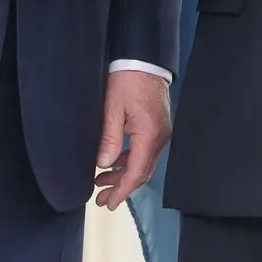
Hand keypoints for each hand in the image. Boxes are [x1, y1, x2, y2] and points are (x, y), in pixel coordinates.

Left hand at [94, 69, 171, 209]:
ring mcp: (161, 132)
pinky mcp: (157, 126)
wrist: (144, 58)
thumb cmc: (127, 79)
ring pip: (143, 163)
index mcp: (149, 134)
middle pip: (142, 172)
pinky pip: (144, 151)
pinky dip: (130, 161)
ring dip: (124, 175)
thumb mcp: (112, 107)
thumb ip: (109, 137)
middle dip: (121, 187)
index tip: (109, 203)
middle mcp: (160, 137)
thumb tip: (104, 164)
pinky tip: (114, 163)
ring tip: (102, 181)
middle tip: (101, 199)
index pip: (137, 172)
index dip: (122, 190)